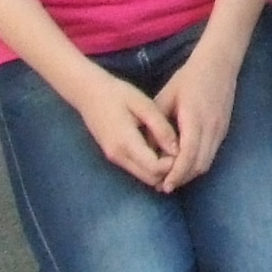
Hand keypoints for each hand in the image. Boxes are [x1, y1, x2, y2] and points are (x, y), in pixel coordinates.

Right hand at [71, 68, 180, 188]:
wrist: (88, 92)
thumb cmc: (117, 94)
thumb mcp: (143, 104)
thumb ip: (160, 127)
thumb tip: (178, 149)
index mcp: (126, 143)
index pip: (155, 168)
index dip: (173, 164)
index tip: (184, 147)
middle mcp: (119, 156)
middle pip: (151, 179)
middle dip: (169, 170)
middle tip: (180, 150)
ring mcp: (114, 158)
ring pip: (144, 177)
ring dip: (160, 170)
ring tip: (171, 148)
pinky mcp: (113, 156)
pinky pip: (136, 169)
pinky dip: (150, 166)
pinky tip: (159, 148)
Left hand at [155, 40, 241, 188]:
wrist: (219, 64)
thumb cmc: (188, 78)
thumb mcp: (166, 97)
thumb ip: (156, 124)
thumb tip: (146, 149)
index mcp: (194, 118)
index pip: (187, 155)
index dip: (176, 173)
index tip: (163, 185)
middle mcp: (210, 127)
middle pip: (198, 164)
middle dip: (181, 178)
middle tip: (163, 186)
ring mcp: (220, 129)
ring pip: (207, 162)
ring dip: (190, 174)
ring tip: (172, 179)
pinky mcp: (223, 130)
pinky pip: (212, 154)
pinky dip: (198, 164)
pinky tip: (185, 165)